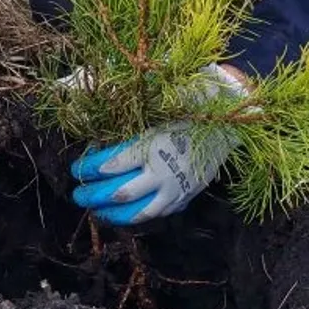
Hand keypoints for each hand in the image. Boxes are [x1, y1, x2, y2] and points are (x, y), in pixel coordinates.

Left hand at [70, 64, 248, 224]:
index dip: (89, 169)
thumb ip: (132, 94)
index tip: (76, 168)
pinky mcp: (187, 195)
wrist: (232, 119)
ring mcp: (176, 187)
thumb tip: (95, 92)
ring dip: (114, 214)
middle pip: (119, 192)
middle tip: (77, 195)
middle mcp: (162, 170)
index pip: (111, 164)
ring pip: (139, 211)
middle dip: (93, 196)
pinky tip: (125, 216)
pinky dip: (139, 217)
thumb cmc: (194, 100)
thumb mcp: (163, 93)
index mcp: (153, 144)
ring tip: (96, 212)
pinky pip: (160, 213)